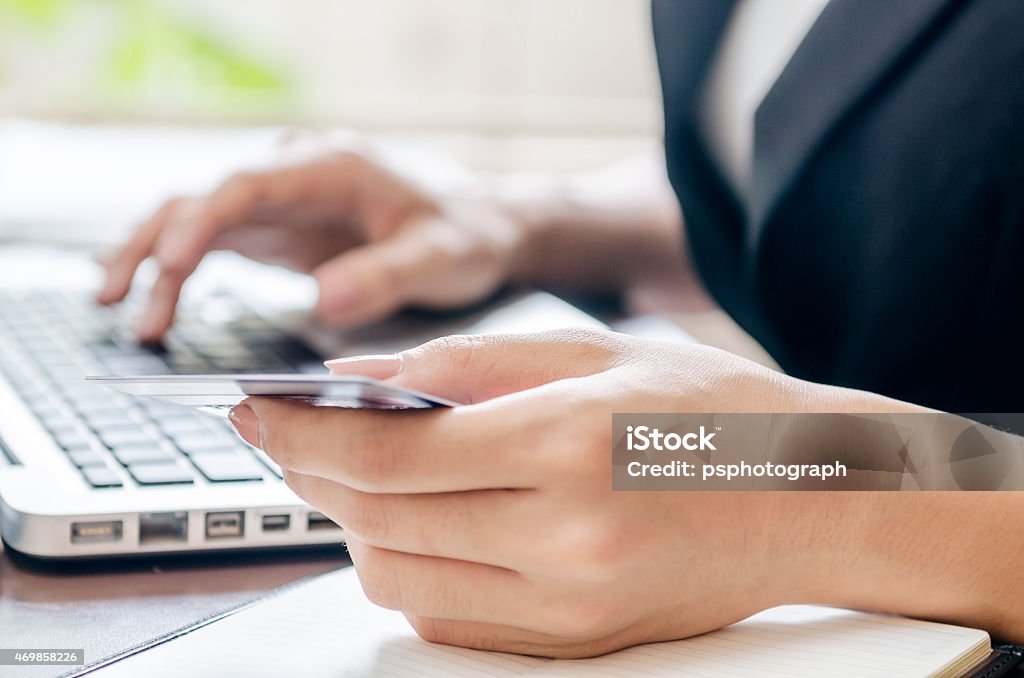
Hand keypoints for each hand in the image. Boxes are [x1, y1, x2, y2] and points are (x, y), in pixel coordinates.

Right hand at [98, 140, 521, 340]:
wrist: (482, 225)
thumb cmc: (466, 235)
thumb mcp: (441, 257)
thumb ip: (387, 275)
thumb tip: (324, 300)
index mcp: (331, 167)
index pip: (247, 184)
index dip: (202, 222)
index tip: (172, 265)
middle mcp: (296, 173)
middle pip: (204, 196)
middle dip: (154, 244)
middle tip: (113, 298)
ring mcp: (283, 199)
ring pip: (198, 217)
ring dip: (156, 260)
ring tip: (119, 310)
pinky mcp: (281, 227)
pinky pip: (215, 240)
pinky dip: (182, 269)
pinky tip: (157, 299)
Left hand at [228, 329, 892, 656]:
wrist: (815, 498)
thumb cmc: (715, 409)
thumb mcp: (592, 353)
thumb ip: (464, 365)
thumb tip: (354, 375)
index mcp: (566, 444)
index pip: (386, 455)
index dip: (301, 433)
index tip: (253, 410)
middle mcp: (563, 538)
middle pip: (376, 522)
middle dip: (311, 475)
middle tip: (289, 435)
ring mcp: (569, 605)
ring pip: (397, 581)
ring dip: (352, 527)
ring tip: (357, 477)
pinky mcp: (573, 644)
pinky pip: (446, 619)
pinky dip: (407, 569)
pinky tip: (419, 524)